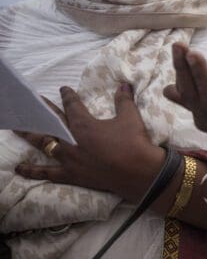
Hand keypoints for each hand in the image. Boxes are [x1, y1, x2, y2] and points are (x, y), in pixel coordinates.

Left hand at [16, 84, 166, 202]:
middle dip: (41, 111)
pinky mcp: (70, 174)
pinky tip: (19, 168)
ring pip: (43, 144)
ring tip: (16, 128)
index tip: (63, 89)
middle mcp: (71, 140)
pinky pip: (47, 172)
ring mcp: (68, 158)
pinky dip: (32, 171)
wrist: (137, 172)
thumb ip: (123, 100)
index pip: (72, 106)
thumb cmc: (134, 144)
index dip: (68, 96)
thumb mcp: (130, 118)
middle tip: (31, 102)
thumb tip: (124, 84)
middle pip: (51, 122)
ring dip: (29, 135)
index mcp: (84, 125)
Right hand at [163, 43, 206, 189]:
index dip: (180, 70)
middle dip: (183, 68)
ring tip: (194, 53)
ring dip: (200, 74)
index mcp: (200, 114)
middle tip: (178, 44)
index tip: (177, 48)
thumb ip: (192, 100)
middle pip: (191, 92)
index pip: (184, 91)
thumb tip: (166, 89)